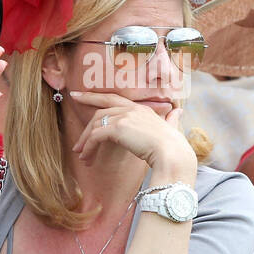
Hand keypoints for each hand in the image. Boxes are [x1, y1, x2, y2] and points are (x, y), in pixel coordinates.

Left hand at [69, 91, 196, 174]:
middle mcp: (131, 109)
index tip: (79, 96)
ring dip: (85, 140)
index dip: (95, 97)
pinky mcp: (118, 128)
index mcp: (141, 108)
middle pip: (101, 110)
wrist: (172, 154)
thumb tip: (179, 112)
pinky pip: (95, 136)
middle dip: (83, 118)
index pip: (113, 99)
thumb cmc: (174, 146)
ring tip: (80, 154)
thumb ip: (172, 119)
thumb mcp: (171, 128)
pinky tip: (87, 157)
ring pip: (95, 125)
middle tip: (74, 131)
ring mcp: (124, 117)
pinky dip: (88, 147)